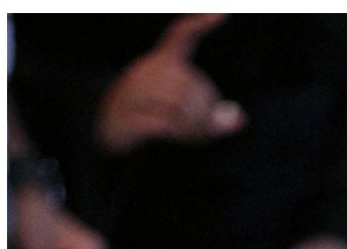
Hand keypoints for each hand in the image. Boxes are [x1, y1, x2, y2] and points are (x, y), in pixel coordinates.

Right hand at [95, 14, 245, 152]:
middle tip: (207, 130)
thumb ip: (213, 118)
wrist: (106, 126)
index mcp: (162, 61)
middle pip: (190, 85)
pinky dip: (179, 134)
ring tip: (196, 136)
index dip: (200, 23)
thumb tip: (239, 118)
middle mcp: (147, 69)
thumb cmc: (153, 115)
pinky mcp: (128, 116)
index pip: (182, 35)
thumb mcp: (185, 116)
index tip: (224, 13)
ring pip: (179, 105)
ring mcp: (134, 91)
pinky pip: (163, 124)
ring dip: (194, 126)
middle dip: (205, 112)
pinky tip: (180, 137)